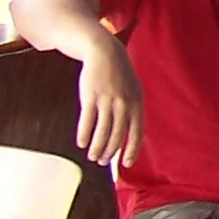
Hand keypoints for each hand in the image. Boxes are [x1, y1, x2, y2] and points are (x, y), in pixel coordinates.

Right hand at [75, 42, 143, 166]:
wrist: (105, 53)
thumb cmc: (120, 76)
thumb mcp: (133, 92)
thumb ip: (133, 113)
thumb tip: (135, 136)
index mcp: (137, 104)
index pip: (137, 133)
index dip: (131, 150)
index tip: (125, 165)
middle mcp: (124, 104)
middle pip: (118, 136)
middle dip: (110, 152)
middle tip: (102, 161)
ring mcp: (107, 100)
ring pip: (102, 131)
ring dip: (96, 147)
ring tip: (92, 156)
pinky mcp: (91, 96)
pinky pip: (87, 121)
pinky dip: (84, 134)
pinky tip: (81, 143)